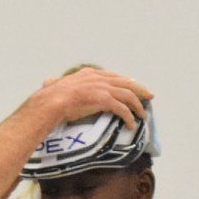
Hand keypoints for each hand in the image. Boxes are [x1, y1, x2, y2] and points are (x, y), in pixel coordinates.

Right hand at [32, 67, 151, 128]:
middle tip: (149, 96)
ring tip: (143, 115)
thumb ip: (55, 83)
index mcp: (89, 74)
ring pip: (128, 95)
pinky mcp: (104, 100)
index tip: (134, 85)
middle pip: (126, 82)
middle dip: (140, 89)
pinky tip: (132, 124)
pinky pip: (122, 109)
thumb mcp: (54, 84)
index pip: (113, 75)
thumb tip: (48, 82)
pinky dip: (129, 117)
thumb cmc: (49, 97)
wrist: (51, 102)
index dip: (125, 81)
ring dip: (138, 105)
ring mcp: (103, 88)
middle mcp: (99, 78)